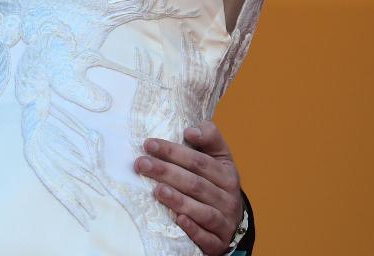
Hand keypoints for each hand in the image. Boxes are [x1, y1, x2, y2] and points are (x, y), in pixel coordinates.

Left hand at [137, 122, 243, 254]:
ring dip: (179, 200)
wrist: (231, 220)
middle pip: (196, 184)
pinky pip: (207, 237)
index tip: (148, 144)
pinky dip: (193, 229)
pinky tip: (179, 220)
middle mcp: (228, 198)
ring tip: (157, 190)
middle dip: (167, 172)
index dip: (174, 151)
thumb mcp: (218, 158)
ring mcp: (225, 221)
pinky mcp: (219, 243)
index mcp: (227, 174)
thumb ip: (208, 138)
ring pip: (203, 211)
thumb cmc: (216, 182)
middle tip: (141, 164)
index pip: (199, 161)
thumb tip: (191, 130)